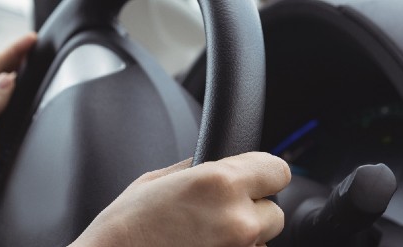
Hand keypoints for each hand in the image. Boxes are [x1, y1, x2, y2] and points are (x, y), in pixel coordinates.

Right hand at [70, 152, 290, 246]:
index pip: (278, 170)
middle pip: (274, 212)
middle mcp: (236, 219)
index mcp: (220, 183)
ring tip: (202, 237)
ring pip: (260, 241)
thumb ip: (198, 168)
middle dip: (252, 211)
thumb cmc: (124, 228)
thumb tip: (219, 162)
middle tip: (218, 214)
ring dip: (242, 237)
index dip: (264, 174)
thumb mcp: (157, 180)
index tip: (254, 180)